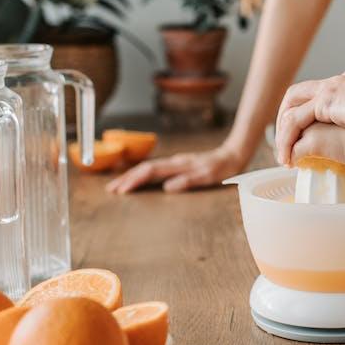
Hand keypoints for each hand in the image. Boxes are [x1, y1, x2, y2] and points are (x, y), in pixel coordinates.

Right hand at [104, 144, 248, 193]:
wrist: (233, 154)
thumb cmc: (223, 168)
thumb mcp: (209, 177)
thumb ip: (189, 181)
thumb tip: (168, 188)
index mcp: (178, 165)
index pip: (150, 171)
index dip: (134, 180)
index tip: (121, 190)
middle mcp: (174, 162)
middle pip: (144, 168)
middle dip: (126, 178)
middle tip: (111, 190)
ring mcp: (176, 163)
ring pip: (148, 168)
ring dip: (132, 176)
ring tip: (118, 186)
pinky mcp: (179, 165)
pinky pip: (155, 170)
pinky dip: (142, 175)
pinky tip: (139, 180)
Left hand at [275, 69, 344, 164]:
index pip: (321, 91)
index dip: (308, 110)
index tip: (306, 129)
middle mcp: (337, 82)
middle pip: (297, 93)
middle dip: (285, 116)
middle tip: (284, 140)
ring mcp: (329, 90)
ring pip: (291, 108)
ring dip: (282, 133)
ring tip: (282, 155)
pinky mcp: (325, 103)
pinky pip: (294, 121)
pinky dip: (286, 139)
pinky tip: (288, 157)